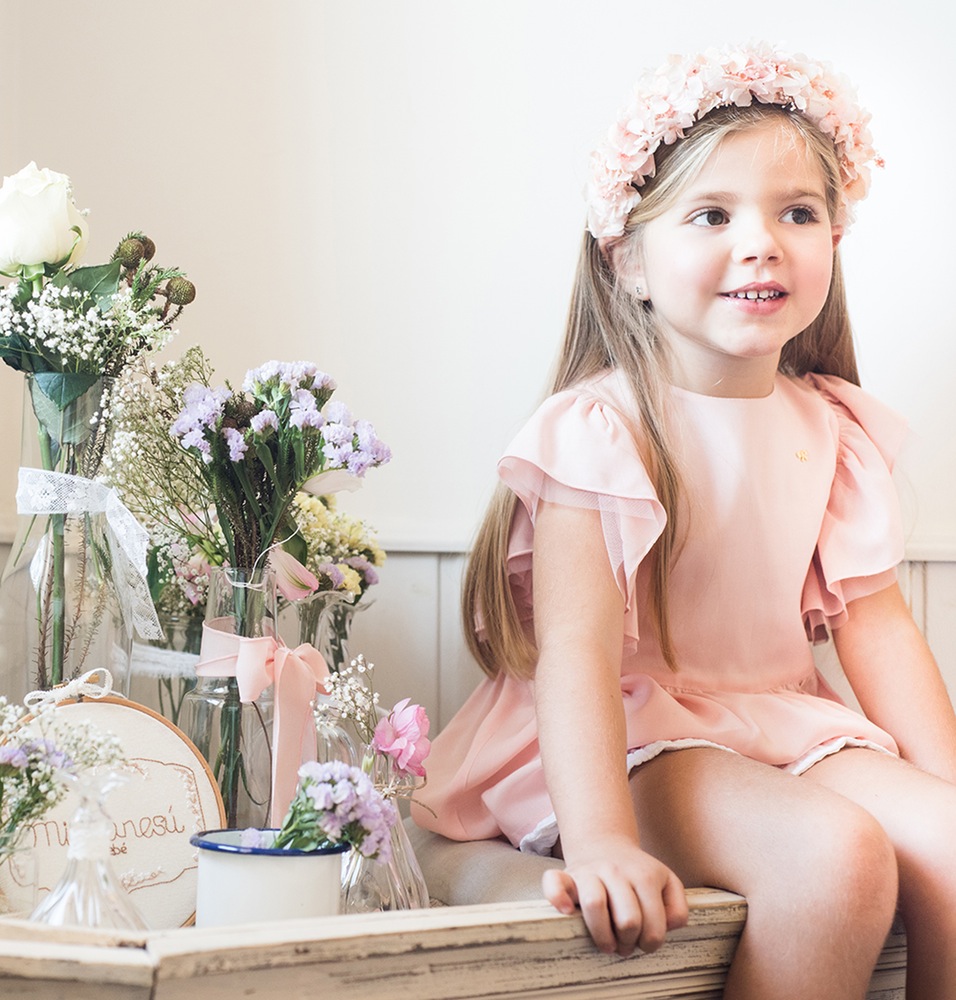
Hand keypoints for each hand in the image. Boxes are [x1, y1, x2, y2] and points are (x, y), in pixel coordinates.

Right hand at [542, 836, 687, 956]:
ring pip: (594, 905)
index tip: (644, 943)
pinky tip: (567, 911)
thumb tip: (666, 927)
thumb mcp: (668, 883)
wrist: (605, 844)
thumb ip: (678, 908)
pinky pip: (554, 883)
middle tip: (625, 944)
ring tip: (607, 944)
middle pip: (627, 920)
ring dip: (602, 936)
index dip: (650, 944)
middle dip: (628, 943)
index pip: (653, 926)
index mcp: (645, 876)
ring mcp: (590, 871)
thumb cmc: (638, 873)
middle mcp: (616, 871)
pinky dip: (557, 898)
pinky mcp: (567, 874)